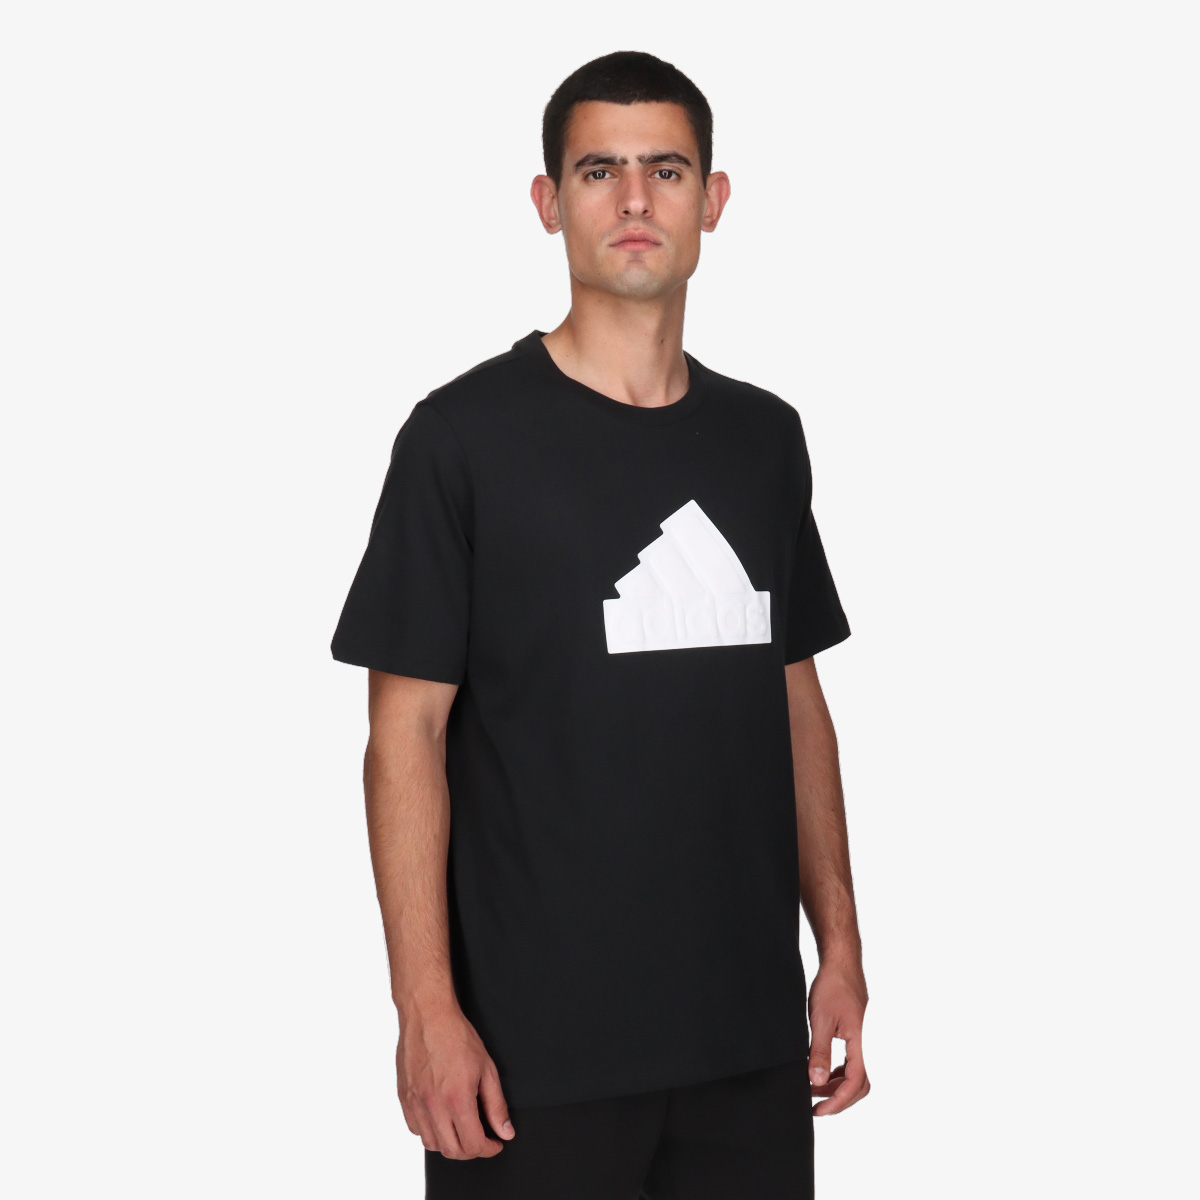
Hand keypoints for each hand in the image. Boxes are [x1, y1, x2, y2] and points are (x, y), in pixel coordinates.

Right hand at [396, 1004, 515, 1158]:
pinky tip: (441, 1118)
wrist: (427, 1015)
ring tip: (461, 1129)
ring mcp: (416, 1103)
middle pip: (452, 1151)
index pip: (473, 1145)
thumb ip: (496, 1104)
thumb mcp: (487, 1068)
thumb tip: (505, 1131)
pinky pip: (415, 1129)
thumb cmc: (456, 1036)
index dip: (489, 1149)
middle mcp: (433, 1106)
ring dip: (450, 1144)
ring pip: (432, 1144)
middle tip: (481, 1139)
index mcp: (457, 1099)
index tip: (495, 1143)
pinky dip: (430, 1131)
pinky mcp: (404, 1098)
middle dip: (471, 1150)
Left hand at [807, 955, 869, 1115]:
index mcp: (862, 1043)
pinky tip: (824, 1072)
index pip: (854, 1084)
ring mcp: (865, 1040)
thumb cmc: (833, 986)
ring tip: (814, 1090)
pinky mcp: (859, 1035)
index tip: (818, 1110)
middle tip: (814, 1106)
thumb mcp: (820, 1020)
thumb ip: (819, 1052)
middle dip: (837, 1099)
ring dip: (837, 1086)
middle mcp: (868, 1045)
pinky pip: (854, 1062)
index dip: (836, 1101)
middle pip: (859, 1085)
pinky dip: (840, 1073)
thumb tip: (817, 1081)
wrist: (841, 964)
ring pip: (857, 1075)